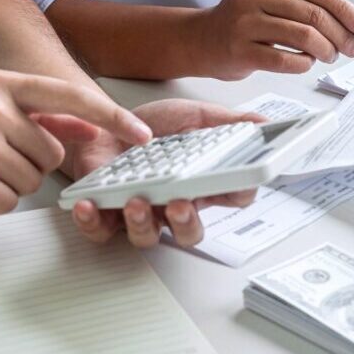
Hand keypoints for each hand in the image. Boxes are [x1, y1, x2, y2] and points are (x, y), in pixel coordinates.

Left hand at [67, 99, 265, 247]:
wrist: (102, 122)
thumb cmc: (147, 127)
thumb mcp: (192, 116)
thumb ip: (226, 123)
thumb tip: (263, 124)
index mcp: (199, 184)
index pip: (231, 197)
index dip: (240, 191)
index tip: (241, 181)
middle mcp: (172, 204)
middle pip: (190, 232)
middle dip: (187, 222)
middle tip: (180, 203)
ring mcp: (139, 212)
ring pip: (147, 237)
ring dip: (142, 223)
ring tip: (136, 200)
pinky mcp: (104, 214)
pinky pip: (100, 230)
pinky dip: (93, 221)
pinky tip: (89, 206)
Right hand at [191, 0, 353, 79]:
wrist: (201, 40)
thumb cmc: (244, 22)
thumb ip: (303, 5)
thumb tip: (352, 24)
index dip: (344, 9)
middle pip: (312, 14)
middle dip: (340, 34)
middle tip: (351, 48)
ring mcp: (244, 21)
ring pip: (303, 36)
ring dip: (325, 50)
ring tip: (329, 56)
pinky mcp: (239, 49)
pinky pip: (285, 60)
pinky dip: (303, 64)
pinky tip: (305, 63)